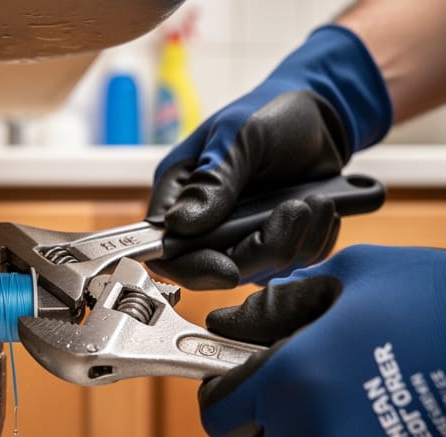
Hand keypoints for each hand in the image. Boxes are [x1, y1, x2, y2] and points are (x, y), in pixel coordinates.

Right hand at [147, 25, 391, 289]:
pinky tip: (323, 209)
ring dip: (296, 240)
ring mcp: (238, 236)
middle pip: (218, 268)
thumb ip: (213, 180)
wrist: (320, 114)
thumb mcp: (241, 135)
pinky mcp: (272, 241)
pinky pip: (293, 264)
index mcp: (178, 193)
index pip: (168, 249)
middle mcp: (203, 221)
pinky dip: (314, 242)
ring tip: (317, 200)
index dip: (193, 267)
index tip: (228, 269)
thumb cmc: (270, 112)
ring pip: (259, 269)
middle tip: (296, 209)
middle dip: (263, 248)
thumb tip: (180, 224)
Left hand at [200, 245, 445, 436]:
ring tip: (364, 398)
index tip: (242, 381)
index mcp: (294, 381)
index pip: (219, 416)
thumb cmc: (440, 300)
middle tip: (312, 384)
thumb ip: (284, 298)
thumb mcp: (355, 275)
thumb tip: (241, 317)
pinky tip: (392, 425)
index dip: (227, 394)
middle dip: (276, 417)